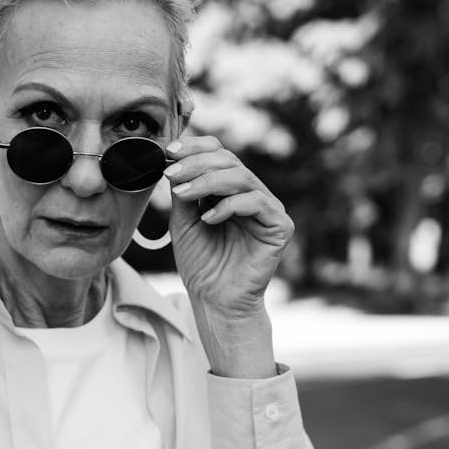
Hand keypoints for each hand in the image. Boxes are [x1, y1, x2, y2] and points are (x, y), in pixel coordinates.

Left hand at [165, 133, 293, 317]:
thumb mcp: (184, 222)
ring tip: (183, 194)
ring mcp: (268, 208)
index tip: (169, 153)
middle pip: (229, 161)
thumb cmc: (201, 265)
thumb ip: (184, 192)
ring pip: (241, 177)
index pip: (219, 154)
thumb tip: (176, 161)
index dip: (196, 148)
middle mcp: (251, 194)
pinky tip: (208, 219)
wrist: (214, 300)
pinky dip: (229, 206)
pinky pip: (256, 202)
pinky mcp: (280, 225)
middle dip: (197, 164)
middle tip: (171, 173)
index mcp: (231, 190)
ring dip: (207, 181)